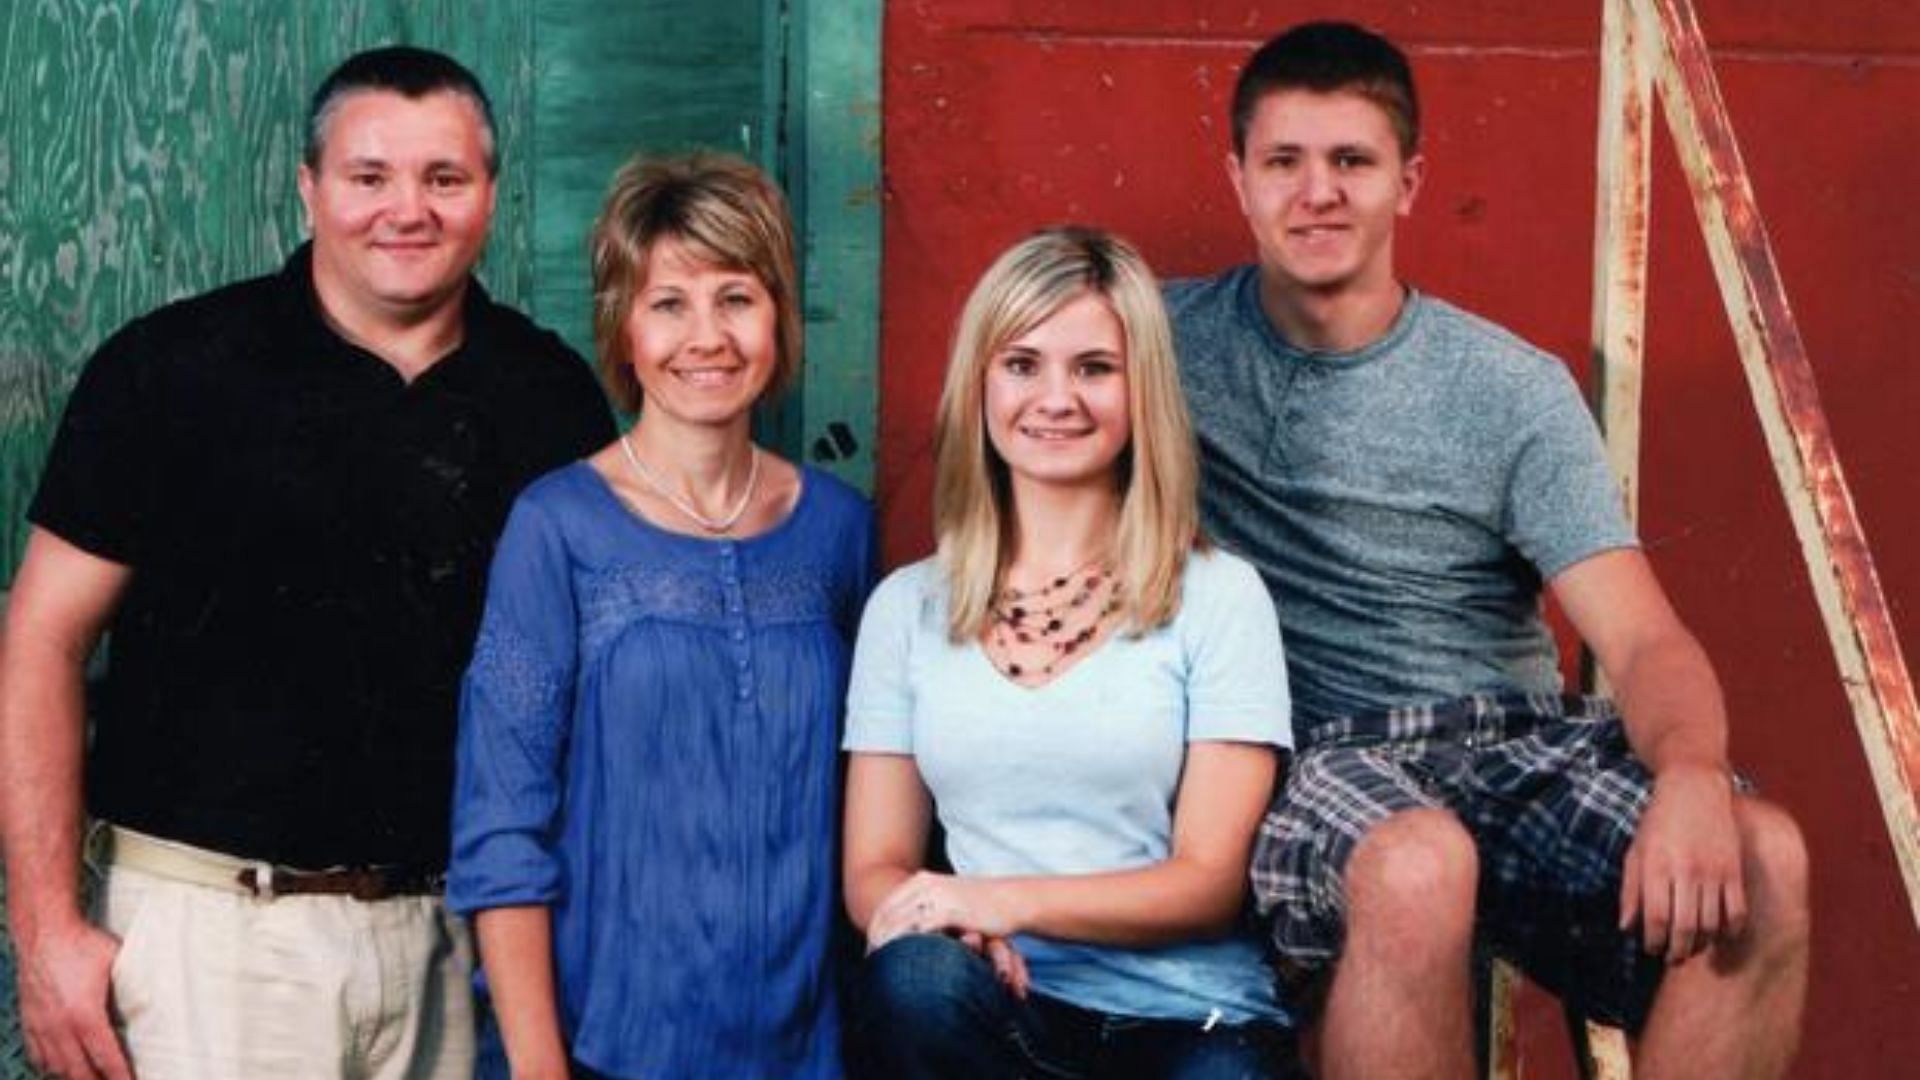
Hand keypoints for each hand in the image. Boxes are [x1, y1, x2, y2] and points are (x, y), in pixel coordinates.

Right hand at [15, 918, 132, 1079]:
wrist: (44, 931)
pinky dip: (51, 1064)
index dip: (120, 1077)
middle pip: (79, 1071)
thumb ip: (133, 987)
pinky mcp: (30, 1020)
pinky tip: (62, 1066)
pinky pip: (38, 1053)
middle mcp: (60, 1026)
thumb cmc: (83, 943)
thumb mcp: (118, 963)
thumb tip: (157, 998)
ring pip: (56, 1067)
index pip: (106, 1058)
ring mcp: (42, 1025)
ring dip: (74, 1075)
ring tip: (92, 1077)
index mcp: (85, 1015)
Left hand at [867, 873, 1028, 995]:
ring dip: (887, 945)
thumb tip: (906, 929)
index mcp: (922, 880)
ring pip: (899, 922)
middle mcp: (925, 884)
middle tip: (870, 962)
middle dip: (876, 939)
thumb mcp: (949, 900)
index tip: (870, 950)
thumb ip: (927, 909)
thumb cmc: (981, 906)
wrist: (1013, 900)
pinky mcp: (950, 910)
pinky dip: (908, 945)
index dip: (875, 929)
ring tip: (882, 965)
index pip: (887, 906)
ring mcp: (937, 896)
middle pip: (887, 914)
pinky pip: (920, 930)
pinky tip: (905, 961)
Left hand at [1619, 762, 1747, 963]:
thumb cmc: (1658, 823)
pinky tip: (1719, 935)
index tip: (1650, 949)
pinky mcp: (1734, 870)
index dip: (1652, 942)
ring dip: (1701, 945)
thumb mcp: (1636, 851)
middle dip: (1677, 952)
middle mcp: (1685, 871)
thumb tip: (1626, 928)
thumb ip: (1630, 890)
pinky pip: (1737, 912)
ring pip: (1711, 925)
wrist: (1694, 789)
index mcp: (1656, 866)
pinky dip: (1729, 931)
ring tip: (1692, 947)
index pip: (1655, 919)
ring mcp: (1713, 871)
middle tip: (1671, 957)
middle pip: (1685, 928)